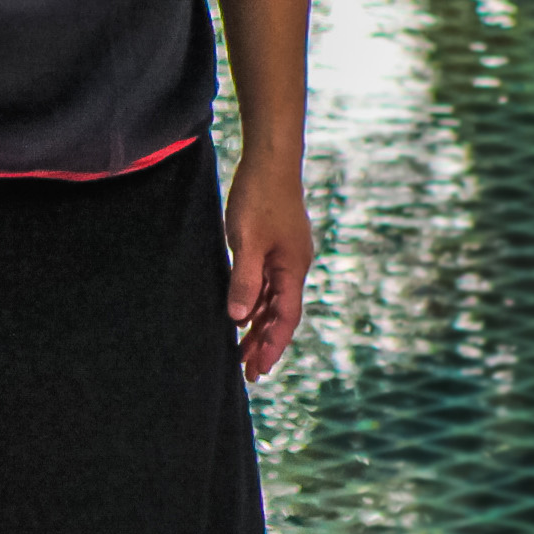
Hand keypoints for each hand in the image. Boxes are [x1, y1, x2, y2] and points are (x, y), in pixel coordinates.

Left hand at [225, 150, 314, 381]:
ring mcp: (285, 257)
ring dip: (259, 326)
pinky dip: (255, 304)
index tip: (259, 370)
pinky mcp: (274, 247)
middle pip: (282, 314)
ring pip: (273, 301)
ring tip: (242, 353)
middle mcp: (294, 266)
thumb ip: (244, 280)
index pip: (286, 317)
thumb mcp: (247, 241)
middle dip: (266, 344)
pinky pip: (266, 285)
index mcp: (293, 268)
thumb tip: (239, 319)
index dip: (273, 346)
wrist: (270, 160)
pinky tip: (242, 315)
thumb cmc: (259, 198)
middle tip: (249, 373)